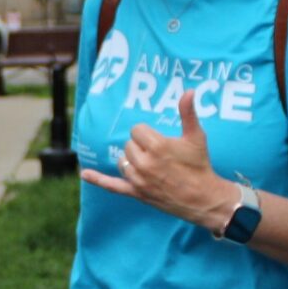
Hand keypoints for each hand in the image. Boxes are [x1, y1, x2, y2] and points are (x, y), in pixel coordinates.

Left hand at [80, 90, 229, 226]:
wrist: (202, 197)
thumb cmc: (199, 165)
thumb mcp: (196, 136)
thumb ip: (188, 113)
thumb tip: (189, 91)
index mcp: (157, 146)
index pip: (137, 130)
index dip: (147, 133)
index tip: (159, 140)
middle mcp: (144, 163)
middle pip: (128, 144)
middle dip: (141, 146)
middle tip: (159, 154)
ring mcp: (138, 179)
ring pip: (122, 161)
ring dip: (131, 160)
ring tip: (149, 164)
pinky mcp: (136, 192)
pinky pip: (112, 185)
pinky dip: (98, 179)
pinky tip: (84, 174)